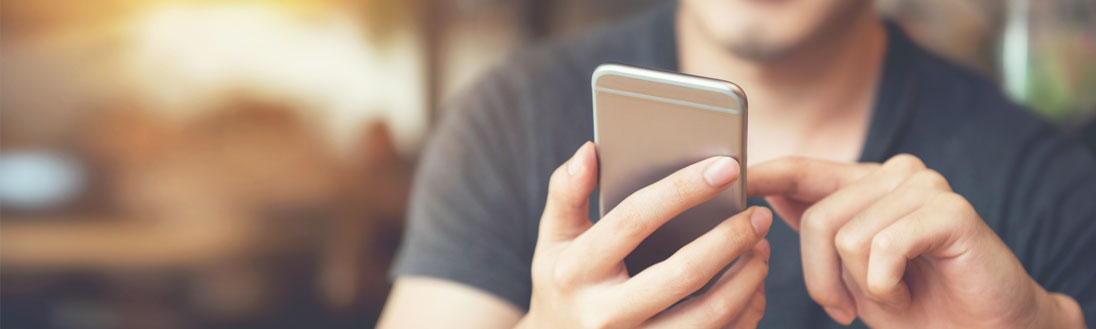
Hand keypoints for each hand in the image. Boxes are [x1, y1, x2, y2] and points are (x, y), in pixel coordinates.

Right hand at [517, 142, 772, 328]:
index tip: (726, 167)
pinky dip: (745, 313)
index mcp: (576, 271)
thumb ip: (567, 192)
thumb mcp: (553, 240)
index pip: (633, 220)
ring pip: (708, 316)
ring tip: (760, 249)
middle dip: (729, 239)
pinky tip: (753, 288)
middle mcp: (604, 315)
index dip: (682, 189)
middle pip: (682, 274)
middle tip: (758, 216)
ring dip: (745, 279)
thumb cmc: (564, 285)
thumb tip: (590, 151)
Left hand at [748, 155, 1084, 327]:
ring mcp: (925, 187)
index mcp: (864, 185)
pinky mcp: (950, 210)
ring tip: (893, 295)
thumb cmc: (914, 305)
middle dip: (823, 279)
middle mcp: (894, 174)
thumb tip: (767, 193)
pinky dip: (886, 288)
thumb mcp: (849, 271)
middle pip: (817, 219)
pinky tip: (909, 293)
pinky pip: (883, 249)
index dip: (764, 174)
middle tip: (849, 309)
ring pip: (847, 239)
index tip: (733, 177)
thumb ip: (817, 228)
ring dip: (862, 288)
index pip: (802, 170)